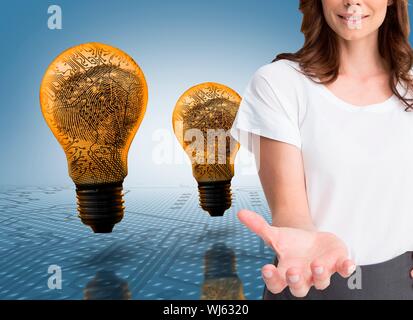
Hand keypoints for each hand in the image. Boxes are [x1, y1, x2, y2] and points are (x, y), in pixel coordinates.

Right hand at [237, 209, 355, 297]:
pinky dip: (346, 268)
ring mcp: (321, 272)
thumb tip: (240, 213)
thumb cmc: (291, 243)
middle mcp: (303, 277)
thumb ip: (258, 226)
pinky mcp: (336, 265)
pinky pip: (343, 271)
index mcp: (285, 272)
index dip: (271, 279)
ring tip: (316, 264)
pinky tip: (347, 263)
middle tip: (293, 272)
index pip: (275, 282)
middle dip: (296, 281)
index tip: (266, 268)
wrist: (310, 241)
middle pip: (298, 288)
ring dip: (320, 275)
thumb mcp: (275, 234)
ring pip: (321, 282)